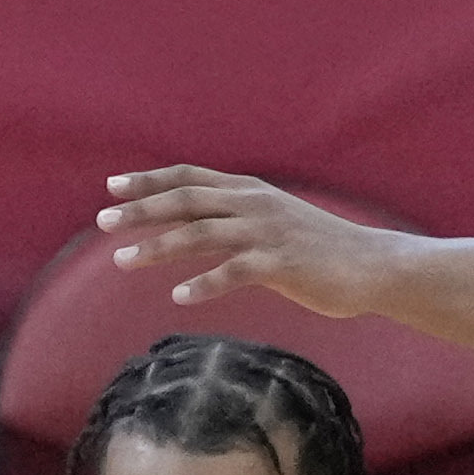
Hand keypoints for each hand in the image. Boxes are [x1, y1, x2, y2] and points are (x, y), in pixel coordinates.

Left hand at [96, 167, 398, 315]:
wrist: (372, 265)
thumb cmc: (318, 250)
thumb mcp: (273, 221)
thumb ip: (237, 217)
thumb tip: (197, 224)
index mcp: (249, 191)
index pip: (189, 177)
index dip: (149, 180)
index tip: (112, 187)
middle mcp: (253, 204)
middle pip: (186, 200)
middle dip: (140, 210)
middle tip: (102, 222)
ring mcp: (268, 232)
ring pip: (201, 233)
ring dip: (158, 246)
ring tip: (122, 260)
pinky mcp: (282, 263)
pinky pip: (235, 271)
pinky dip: (204, 283)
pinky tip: (178, 296)